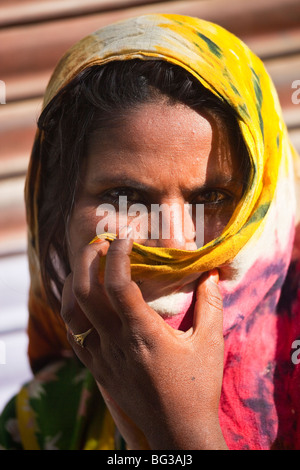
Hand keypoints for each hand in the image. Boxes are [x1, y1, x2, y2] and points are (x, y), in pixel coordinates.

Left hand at [61, 236, 226, 449]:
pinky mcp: (97, 370)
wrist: (178, 430)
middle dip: (87, 259)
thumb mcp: (210, 343)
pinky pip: (73, 336)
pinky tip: (82, 301)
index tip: (127, 239)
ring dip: (73, 283)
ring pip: (70, 314)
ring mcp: (102, 357)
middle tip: (100, 243)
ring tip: (86, 266)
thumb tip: (211, 273)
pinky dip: (72, 312)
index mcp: (144, 334)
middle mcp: (116, 343)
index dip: (118, 255)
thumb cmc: (197, 387)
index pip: (118, 285)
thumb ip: (210, 305)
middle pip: (85, 293)